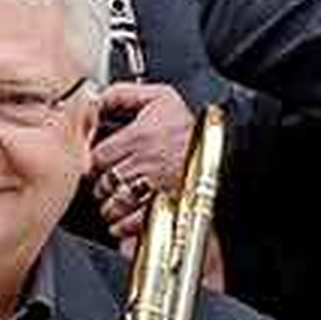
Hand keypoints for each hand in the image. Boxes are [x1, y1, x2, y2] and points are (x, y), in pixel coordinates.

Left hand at [88, 80, 191, 241]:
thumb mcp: (160, 96)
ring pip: (114, 205)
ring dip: (110, 205)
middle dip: (102, 183)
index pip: (98, 156)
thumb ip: (122, 94)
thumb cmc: (192, 125)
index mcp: (139, 138)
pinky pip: (132, 224)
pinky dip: (122, 225)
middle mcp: (144, 165)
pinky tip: (123, 219)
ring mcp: (154, 190)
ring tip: (117, 198)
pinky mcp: (166, 209)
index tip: (100, 161)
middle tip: (109, 180)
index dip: (96, 160)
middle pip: (104, 182)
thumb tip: (96, 100)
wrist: (225, 150)